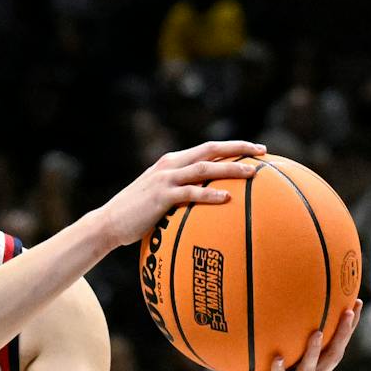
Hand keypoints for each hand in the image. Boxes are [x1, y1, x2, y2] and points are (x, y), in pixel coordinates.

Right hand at [88, 141, 266, 247]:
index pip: (207, 148)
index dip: (233, 147)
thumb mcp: (158, 197)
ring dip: (231, 170)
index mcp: (171, 162)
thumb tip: (205, 202)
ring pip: (205, 168)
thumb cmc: (135, 216)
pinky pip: (191, 193)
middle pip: (211, 150)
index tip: (256, 150)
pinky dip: (210, 194)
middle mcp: (169, 165)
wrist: (107, 223)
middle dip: (239, 149)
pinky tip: (227, 198)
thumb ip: (180, 193)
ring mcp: (165, 180)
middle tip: (263, 153)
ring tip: (253, 174)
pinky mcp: (161, 196)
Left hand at [210, 301, 361, 370]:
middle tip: (348, 312)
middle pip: (332, 357)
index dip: (349, 327)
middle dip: (342, 335)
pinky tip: (277, 359)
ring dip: (314, 352)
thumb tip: (278, 301)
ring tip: (317, 333)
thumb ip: (280, 336)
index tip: (357, 302)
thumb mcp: (273, 354)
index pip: (337, 346)